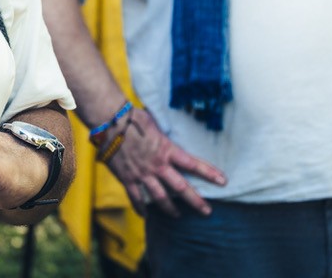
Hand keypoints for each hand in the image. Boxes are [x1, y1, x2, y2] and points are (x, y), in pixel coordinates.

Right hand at [104, 108, 225, 217]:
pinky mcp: (127, 177)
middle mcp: (157, 165)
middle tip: (207, 211)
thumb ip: (162, 133)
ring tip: (178, 216)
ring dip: (170, 209)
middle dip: (195, 201)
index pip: (193, 164)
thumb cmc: (131, 117)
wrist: (108, 121)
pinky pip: (135, 197)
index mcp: (166, 149)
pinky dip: (140, 208)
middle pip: (180, 187)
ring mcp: (142, 173)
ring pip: (160, 197)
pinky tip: (145, 215)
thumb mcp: (153, 122)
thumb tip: (169, 130)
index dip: (209, 173)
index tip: (223, 181)